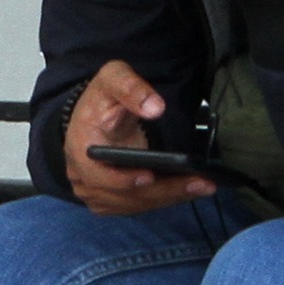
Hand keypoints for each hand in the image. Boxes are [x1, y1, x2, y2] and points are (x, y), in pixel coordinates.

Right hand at [64, 61, 211, 214]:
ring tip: (203, 186)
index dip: (122, 180)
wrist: (95, 115)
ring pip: (134, 204)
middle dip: (163, 191)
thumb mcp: (113, 78)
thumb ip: (131, 88)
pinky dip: (163, 200)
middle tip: (200, 183)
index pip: (97, 175)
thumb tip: (155, 108)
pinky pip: (137, 206)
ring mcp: (96, 191)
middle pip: (123, 195)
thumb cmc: (103, 98)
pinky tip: (188, 191)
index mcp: (80, 149)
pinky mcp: (110, 199)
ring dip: (169, 198)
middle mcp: (83, 177)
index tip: (149, 177)